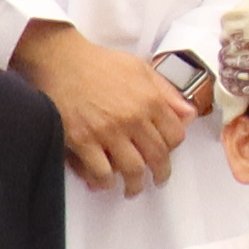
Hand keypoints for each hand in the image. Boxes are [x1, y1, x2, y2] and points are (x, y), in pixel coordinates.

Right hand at [17, 24, 196, 196]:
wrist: (60, 60)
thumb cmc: (100, 63)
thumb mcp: (141, 68)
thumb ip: (167, 92)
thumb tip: (188, 114)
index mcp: (150, 100)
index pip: (175, 135)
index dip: (173, 148)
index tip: (167, 153)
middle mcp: (132, 118)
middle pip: (157, 156)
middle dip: (160, 173)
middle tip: (157, 180)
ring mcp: (107, 131)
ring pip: (133, 169)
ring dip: (135, 184)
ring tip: (133, 189)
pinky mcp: (82, 140)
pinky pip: (100, 171)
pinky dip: (105, 181)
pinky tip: (105, 182)